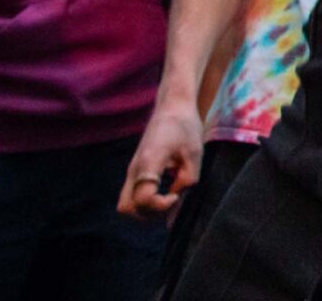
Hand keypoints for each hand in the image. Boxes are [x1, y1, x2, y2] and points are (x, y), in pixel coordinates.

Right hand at [117, 104, 202, 218]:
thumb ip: (188, 179)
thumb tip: (179, 195)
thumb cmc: (185, 127)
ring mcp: (132, 169)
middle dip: (150, 212)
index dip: (161, 206)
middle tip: (171, 200)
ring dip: (147, 208)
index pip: (143, 199)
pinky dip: (145, 200)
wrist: (172, 107)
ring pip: (126, 203)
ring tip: (169, 197)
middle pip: (127, 207)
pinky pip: (132, 193)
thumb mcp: (195, 153)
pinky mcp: (135, 169)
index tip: (176, 195)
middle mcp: (135, 168)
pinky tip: (165, 192)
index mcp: (148, 162)